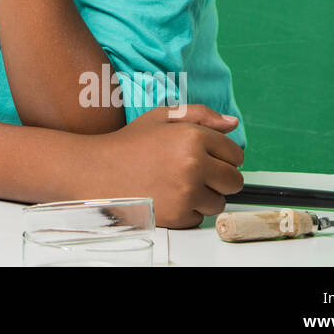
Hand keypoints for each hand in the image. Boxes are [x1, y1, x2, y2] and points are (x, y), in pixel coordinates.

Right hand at [97, 104, 244, 228]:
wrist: (97, 170)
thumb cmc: (129, 144)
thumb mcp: (161, 117)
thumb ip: (200, 114)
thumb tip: (232, 124)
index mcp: (193, 137)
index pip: (236, 154)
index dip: (222, 156)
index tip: (206, 157)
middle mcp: (194, 165)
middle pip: (234, 181)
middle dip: (219, 179)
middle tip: (194, 173)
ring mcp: (187, 192)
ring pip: (219, 203)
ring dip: (204, 197)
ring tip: (177, 185)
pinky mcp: (178, 215)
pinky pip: (200, 218)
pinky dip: (188, 211)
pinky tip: (168, 197)